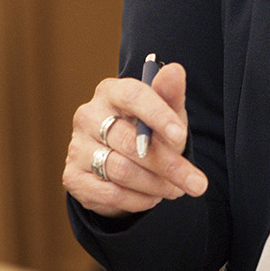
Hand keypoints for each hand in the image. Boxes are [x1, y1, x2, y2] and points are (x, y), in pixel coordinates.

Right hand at [63, 62, 208, 216]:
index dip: (158, 115)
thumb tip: (176, 70)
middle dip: (169, 165)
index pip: (133, 96)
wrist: (123, 164)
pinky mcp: (72, 177)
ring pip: (121, 170)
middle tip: (196, 184)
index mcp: (110, 92)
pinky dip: (137, 200)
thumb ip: (171, 94)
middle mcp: (87, 116)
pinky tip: (152, 198)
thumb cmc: (149, 131)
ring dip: (156, 185)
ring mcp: (76, 147)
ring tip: (176, 190)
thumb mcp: (166, 113)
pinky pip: (109, 193)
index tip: (181, 136)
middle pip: (131, 142)